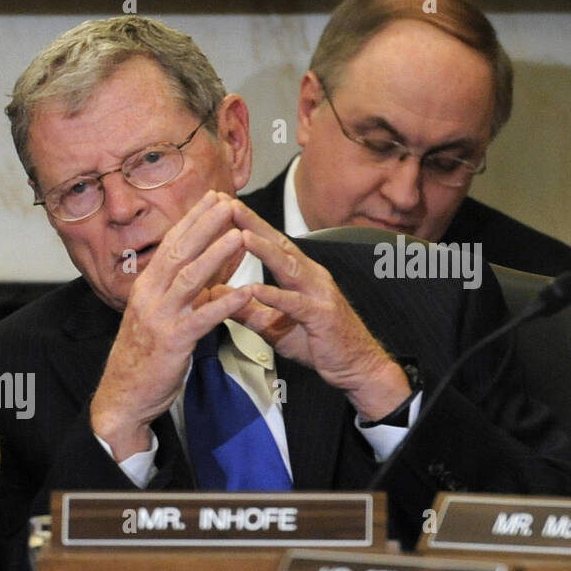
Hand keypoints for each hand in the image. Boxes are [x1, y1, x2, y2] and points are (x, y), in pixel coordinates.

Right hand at [91, 191, 253, 458]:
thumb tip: (221, 260)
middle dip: (206, 226)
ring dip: (216, 255)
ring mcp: (159, 318)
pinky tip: (245, 292)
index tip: (214, 197)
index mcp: (146, 286)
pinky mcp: (172, 342)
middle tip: (229, 202)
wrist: (123, 396)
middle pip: (179, 252)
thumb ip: (191, 288)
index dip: (194, 219)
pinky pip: (202, 318)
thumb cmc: (145, 356)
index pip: (171, 244)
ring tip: (240, 236)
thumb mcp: (164, 314)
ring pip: (189, 279)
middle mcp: (149, 296)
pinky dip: (225, 303)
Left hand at [227, 197, 410, 420]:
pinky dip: (274, 295)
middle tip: (228, 205)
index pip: (271, 243)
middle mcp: (311, 276)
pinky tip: (254, 289)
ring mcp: (319, 294)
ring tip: (241, 235)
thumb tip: (216, 294)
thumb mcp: (273, 325)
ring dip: (264, 250)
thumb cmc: (317, 342)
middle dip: (253, 223)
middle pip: (279, 244)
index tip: (223, 207)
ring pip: (289, 266)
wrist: (355, 366)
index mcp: (300, 274)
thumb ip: (246, 308)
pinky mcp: (321, 316)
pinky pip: (295, 303)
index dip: (248, 224)